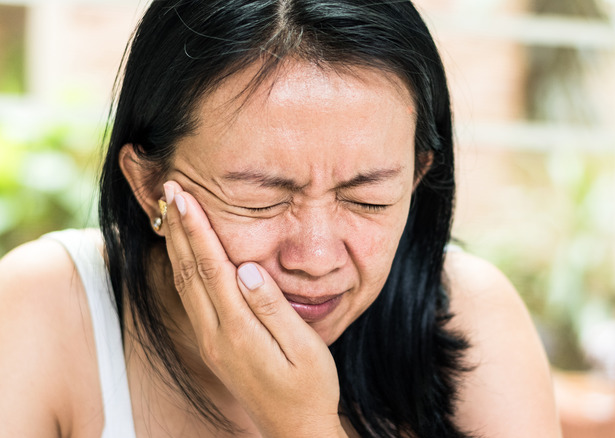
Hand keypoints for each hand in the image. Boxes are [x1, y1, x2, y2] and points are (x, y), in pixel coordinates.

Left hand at [161, 181, 346, 437]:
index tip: (184, 197)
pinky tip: (184, 253)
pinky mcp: (214, 345)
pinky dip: (183, 267)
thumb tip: (247, 269)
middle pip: (189, 271)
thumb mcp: (303, 349)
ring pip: (184, 284)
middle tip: (168, 189)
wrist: (296, 428)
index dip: (197, 230)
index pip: (212, 269)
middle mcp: (216, 335)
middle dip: (179, 228)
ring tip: (170, 212)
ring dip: (176, 245)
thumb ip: (273, 308)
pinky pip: (191, 298)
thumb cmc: (310, 387)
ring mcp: (211, 341)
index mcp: (238, 331)